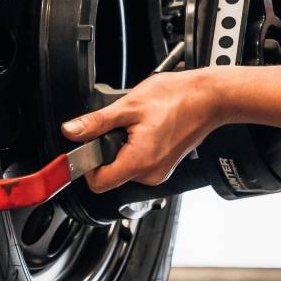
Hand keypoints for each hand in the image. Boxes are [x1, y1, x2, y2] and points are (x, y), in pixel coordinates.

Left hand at [62, 70, 225, 192]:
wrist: (209, 97)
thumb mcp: (129, 106)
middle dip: (107, 151)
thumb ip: (96, 123)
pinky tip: (147, 129)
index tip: (88, 146)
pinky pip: (139, 164)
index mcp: (140, 162)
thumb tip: (71, 131)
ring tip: (137, 125)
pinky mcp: (164, 166)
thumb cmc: (178, 98)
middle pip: (111, 175)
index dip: (87, 165)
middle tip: (119, 127)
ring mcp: (159, 172)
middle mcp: (151, 174)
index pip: (98, 183)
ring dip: (122, 148)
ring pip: (124, 168)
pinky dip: (135, 148)